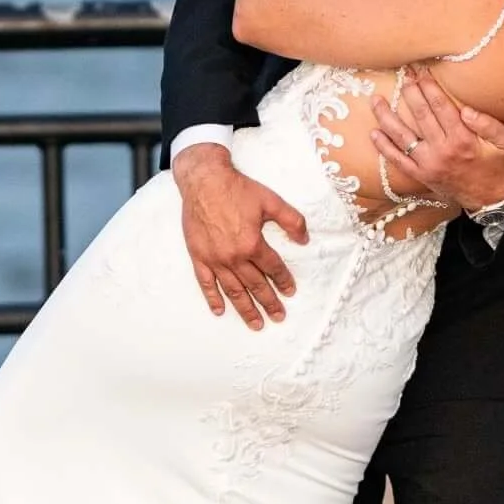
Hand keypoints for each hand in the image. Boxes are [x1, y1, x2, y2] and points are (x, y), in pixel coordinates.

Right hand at [173, 145, 308, 325]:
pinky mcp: (199, 256)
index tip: (290, 292)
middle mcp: (234, 256)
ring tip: (256, 323)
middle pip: (255, 285)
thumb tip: (305, 239)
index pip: (273, 268)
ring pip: (233, 290)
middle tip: (278, 317)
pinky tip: (220, 311)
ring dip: (245, 309)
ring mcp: (214, 259)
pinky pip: (206, 283)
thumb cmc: (237, 189)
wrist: (204, 180)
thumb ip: (292, 220)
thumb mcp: (271, 200)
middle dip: (269, 303)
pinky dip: (213, 299)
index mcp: (253, 244)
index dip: (284, 281)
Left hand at [371, 68, 503, 213]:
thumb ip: (488, 123)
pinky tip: (374, 133)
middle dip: (410, 92)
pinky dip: (384, 147)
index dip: (429, 86)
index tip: (421, 70)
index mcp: (462, 139)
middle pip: (420, 115)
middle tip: (403, 74)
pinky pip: (398, 160)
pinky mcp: (420, 175)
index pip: (440, 106)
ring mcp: (428, 164)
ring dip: (386, 117)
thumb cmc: (497, 164)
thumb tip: (465, 109)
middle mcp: (442, 150)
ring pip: (402, 136)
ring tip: (375, 100)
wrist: (489, 198)